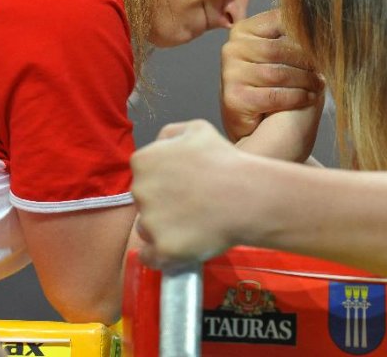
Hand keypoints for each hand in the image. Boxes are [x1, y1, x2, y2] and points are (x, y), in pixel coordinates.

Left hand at [131, 120, 249, 267]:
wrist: (247, 196)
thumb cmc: (225, 162)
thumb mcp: (197, 129)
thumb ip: (170, 134)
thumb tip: (160, 146)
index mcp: (143, 161)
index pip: (143, 174)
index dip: (163, 180)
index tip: (182, 185)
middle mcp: (140, 191)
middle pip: (143, 202)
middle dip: (162, 204)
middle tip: (191, 204)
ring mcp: (150, 222)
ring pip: (146, 230)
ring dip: (163, 230)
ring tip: (194, 225)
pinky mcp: (163, 249)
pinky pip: (151, 257)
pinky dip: (161, 256)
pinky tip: (179, 248)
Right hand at [220, 10, 324, 156]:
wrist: (261, 132)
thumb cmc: (276, 88)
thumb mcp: (284, 56)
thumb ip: (294, 36)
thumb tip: (324, 19)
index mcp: (243, 30)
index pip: (280, 20)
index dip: (306, 32)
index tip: (326, 41)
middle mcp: (232, 49)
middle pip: (280, 49)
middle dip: (308, 60)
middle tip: (325, 68)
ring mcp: (229, 73)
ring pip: (279, 73)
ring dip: (305, 81)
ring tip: (319, 85)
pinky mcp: (233, 98)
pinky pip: (274, 95)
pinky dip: (296, 98)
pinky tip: (308, 98)